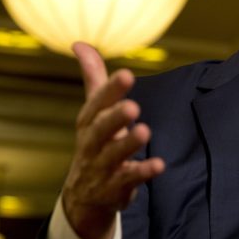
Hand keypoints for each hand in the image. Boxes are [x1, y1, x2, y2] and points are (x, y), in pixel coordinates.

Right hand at [61, 42, 164, 238]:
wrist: (83, 195)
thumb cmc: (95, 142)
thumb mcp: (93, 112)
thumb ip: (94, 78)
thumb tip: (80, 43)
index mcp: (88, 121)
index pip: (97, 103)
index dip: (111, 89)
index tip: (127, 74)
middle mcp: (92, 143)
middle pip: (101, 129)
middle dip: (115, 117)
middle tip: (133, 106)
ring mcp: (102, 166)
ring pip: (113, 155)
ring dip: (128, 144)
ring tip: (144, 131)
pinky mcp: (115, 187)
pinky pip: (128, 180)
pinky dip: (143, 172)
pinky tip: (159, 164)